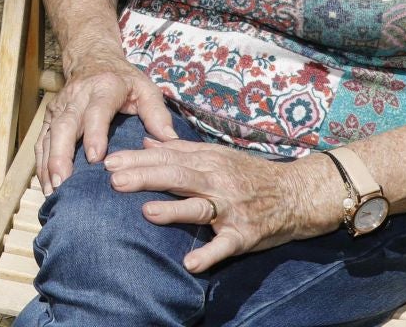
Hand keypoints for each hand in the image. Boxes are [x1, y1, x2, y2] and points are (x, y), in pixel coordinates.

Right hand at [37, 52, 177, 192]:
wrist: (92, 58)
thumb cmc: (124, 79)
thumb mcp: (146, 88)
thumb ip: (158, 114)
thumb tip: (170, 141)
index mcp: (104, 87)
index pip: (97, 111)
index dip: (94, 133)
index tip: (94, 158)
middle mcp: (78, 96)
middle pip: (65, 125)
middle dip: (62, 154)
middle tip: (64, 182)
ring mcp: (60, 106)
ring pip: (50, 134)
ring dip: (49, 162)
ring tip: (54, 189)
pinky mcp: (51, 116)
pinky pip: (42, 140)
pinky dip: (42, 163)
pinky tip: (47, 184)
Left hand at [102, 137, 339, 272]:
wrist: (297, 193)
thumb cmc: (250, 174)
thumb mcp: (217, 155)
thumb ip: (182, 149)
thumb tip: (146, 142)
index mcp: (208, 161)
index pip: (167, 157)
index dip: (137, 159)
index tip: (108, 162)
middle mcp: (217, 181)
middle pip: (177, 177)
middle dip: (144, 177)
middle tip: (113, 179)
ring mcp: (231, 208)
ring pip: (199, 207)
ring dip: (173, 210)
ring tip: (146, 212)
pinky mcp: (245, 234)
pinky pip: (225, 245)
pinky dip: (209, 254)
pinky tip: (190, 264)